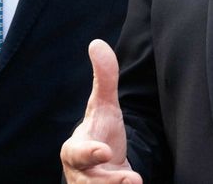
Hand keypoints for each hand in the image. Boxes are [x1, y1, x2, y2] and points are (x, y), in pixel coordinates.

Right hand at [60, 40, 141, 183]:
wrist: (106, 163)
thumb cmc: (102, 132)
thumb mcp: (105, 106)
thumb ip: (104, 78)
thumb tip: (97, 43)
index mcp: (75, 149)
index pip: (77, 153)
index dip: (88, 153)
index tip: (104, 151)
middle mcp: (81, 174)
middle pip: (89, 183)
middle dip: (107, 183)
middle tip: (131, 180)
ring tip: (137, 181)